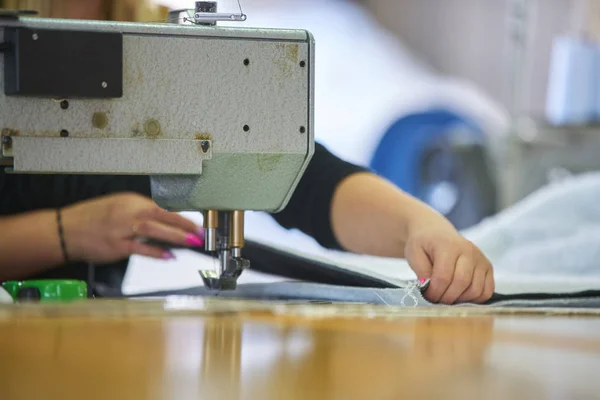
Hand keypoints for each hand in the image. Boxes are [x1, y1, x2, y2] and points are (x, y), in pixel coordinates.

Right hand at [61, 192, 202, 263]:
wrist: (66, 230)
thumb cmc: (92, 219)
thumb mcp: (118, 207)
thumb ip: (140, 212)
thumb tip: (163, 220)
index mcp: (130, 201)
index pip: (162, 207)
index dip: (181, 216)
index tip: (196, 222)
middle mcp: (127, 212)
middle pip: (161, 215)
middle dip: (184, 224)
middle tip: (200, 232)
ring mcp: (121, 229)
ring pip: (153, 229)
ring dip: (174, 236)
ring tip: (190, 241)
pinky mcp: (115, 246)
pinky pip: (139, 248)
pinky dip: (154, 252)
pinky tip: (168, 255)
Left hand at [404, 227, 493, 303]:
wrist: (435, 233)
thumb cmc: (424, 244)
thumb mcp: (414, 253)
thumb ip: (421, 271)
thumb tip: (429, 288)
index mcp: (449, 245)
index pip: (444, 276)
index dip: (435, 291)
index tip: (427, 295)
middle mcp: (469, 251)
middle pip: (461, 283)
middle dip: (446, 297)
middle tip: (436, 299)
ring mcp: (481, 259)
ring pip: (476, 290)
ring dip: (460, 300)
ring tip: (446, 296)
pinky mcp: (488, 267)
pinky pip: (487, 291)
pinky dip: (475, 299)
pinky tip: (460, 295)